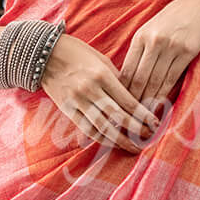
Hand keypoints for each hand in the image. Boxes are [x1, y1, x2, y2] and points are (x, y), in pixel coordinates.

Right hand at [38, 32, 161, 152]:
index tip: (155, 124)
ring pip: (102, 127)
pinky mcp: (66, 109)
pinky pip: (86, 128)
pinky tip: (112, 143)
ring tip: (133, 147)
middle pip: (118, 117)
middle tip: (149, 138)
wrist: (44, 53)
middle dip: (136, 130)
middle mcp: (90, 90)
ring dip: (120, 140)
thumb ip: (117, 79)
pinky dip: (101, 138)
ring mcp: (77, 101)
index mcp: (102, 75)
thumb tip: (133, 98)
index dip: (143, 115)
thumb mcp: (101, 60)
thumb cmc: (77, 53)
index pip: (127, 101)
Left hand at [119, 0, 199, 108]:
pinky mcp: (186, 52)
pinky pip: (172, 78)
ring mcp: (170, 47)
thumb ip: (138, 52)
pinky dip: (164, 93)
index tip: (118, 105)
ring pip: (156, 81)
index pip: (127, 70)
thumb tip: (125, 80)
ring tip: (143, 116)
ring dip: (149, 101)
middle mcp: (153, 42)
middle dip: (134, 100)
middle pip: (140, 78)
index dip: (121, 91)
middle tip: (129, 117)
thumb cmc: (169, 22)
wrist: (197, 7)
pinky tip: (160, 104)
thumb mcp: (149, 31)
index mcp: (140, 37)